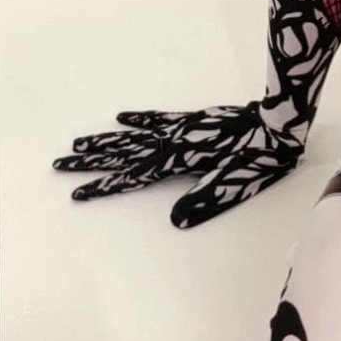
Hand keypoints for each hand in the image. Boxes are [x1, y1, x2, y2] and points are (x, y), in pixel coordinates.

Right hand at [53, 101, 304, 228]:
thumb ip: (204, 201)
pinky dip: (139, 119)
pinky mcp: (194, 120)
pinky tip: (123, 118)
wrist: (279, 125)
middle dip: (92, 162)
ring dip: (107, 141)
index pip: (134, 177)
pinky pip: (159, 119)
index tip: (77, 193)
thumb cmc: (260, 159)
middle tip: (60, 163)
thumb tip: (175, 221)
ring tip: (79, 143)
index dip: (105, 186)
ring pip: (135, 136)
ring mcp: (181, 129)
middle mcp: (174, 144)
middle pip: (124, 154)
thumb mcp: (236, 186)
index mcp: (181, 163)